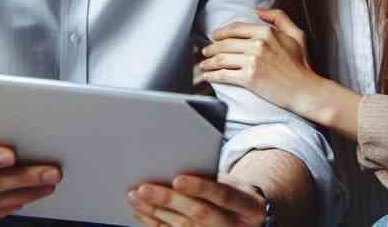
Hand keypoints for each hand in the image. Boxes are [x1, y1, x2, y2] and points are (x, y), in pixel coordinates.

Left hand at [128, 173, 266, 225]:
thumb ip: (213, 178)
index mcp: (249, 206)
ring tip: (135, 197)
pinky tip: (142, 213)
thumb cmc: (238, 195)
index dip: (200, 188)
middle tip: (143, 188)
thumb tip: (178, 167)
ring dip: (155, 213)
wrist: (252, 221)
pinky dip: (155, 224)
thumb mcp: (237, 185)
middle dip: (169, 201)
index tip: (177, 178)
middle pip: (199, 214)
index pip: (223, 195)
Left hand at [198, 8, 317, 112]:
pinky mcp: (249, 78)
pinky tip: (208, 76)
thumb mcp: (295, 34)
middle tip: (205, 52)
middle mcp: (258, 44)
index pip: (235, 28)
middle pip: (225, 43)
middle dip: (211, 48)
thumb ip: (277, 17)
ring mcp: (253, 61)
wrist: (305, 90)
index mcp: (266, 32)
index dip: (221, 32)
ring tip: (203, 65)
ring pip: (221, 58)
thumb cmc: (300, 64)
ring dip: (208, 62)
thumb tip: (256, 9)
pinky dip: (212, 75)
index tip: (214, 37)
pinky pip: (224, 74)